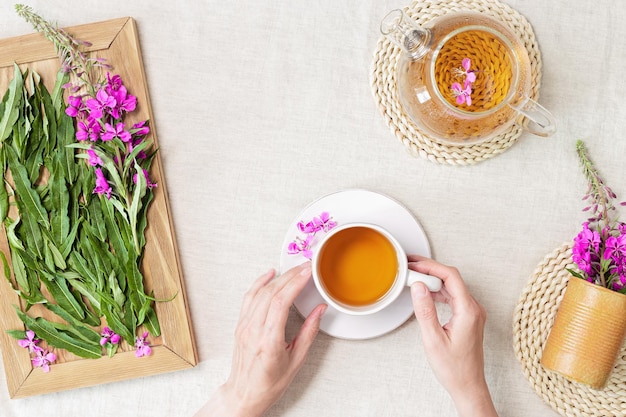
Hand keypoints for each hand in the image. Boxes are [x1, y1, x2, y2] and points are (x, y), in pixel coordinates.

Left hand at [196, 263, 326, 416]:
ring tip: (292, 269)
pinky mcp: (240, 325)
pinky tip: (269, 275)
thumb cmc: (269, 384)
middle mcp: (253, 331)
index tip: (307, 272)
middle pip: (271, 293)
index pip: (281, 303)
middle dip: (290, 276)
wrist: (244, 394)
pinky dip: (259, 283)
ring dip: (278, 277)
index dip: (295, 283)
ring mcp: (244, 327)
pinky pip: (249, 297)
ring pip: (259, 293)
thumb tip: (319, 310)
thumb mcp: (296, 361)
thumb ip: (309, 333)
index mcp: (269, 342)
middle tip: (305, 267)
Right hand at [408, 256, 497, 416]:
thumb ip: (425, 311)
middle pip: (452, 278)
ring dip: (434, 280)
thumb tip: (419, 286)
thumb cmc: (453, 368)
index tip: (414, 264)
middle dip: (430, 269)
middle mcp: (474, 309)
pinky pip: (453, 297)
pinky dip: (439, 291)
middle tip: (411, 267)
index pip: (450, 276)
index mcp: (468, 311)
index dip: (431, 266)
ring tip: (414, 277)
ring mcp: (472, 313)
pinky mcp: (468, 318)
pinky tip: (426, 293)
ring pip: (452, 287)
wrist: (468, 386)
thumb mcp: (433, 339)